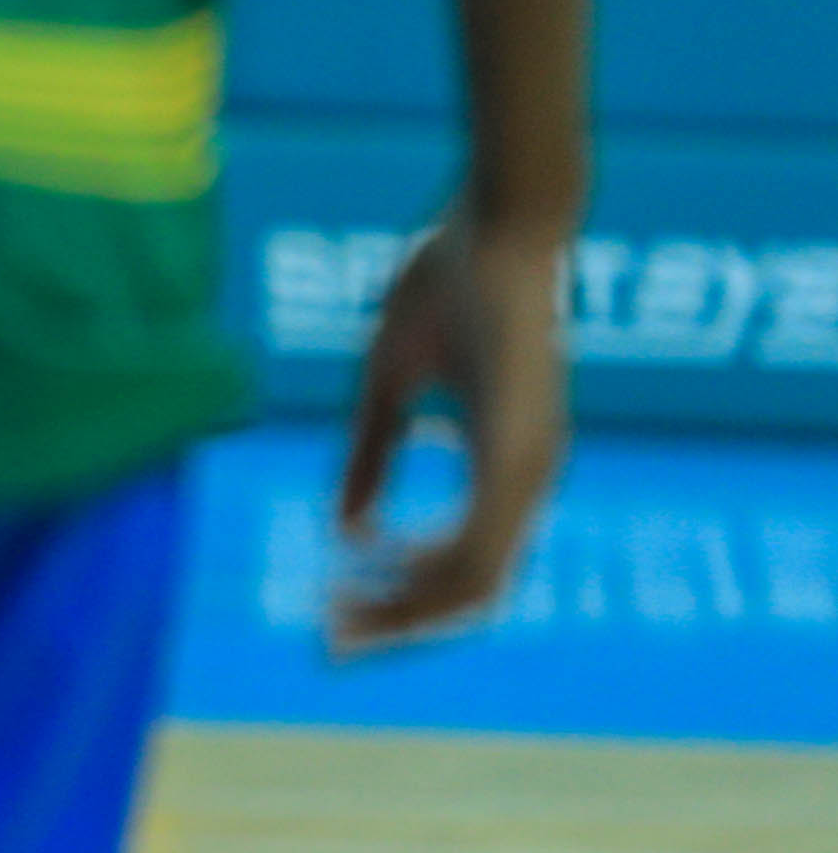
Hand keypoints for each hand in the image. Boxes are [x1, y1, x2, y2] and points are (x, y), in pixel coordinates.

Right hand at [327, 190, 576, 651]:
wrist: (503, 216)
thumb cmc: (452, 277)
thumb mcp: (390, 376)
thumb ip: (372, 452)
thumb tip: (347, 527)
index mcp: (505, 459)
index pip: (463, 562)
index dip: (398, 597)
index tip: (331, 608)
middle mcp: (528, 474)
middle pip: (469, 590)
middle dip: (394, 622)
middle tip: (324, 637)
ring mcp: (527, 463)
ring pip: (474, 580)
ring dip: (403, 607)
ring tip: (334, 611)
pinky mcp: (515, 445)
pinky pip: (479, 539)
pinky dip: (420, 567)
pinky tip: (366, 560)